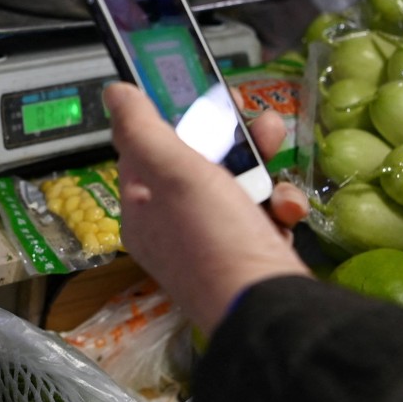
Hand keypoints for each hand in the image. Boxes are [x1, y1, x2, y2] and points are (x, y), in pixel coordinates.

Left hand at [104, 82, 310, 334]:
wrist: (266, 309)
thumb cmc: (211, 237)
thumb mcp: (171, 171)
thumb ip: (142, 128)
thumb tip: (115, 92)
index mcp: (141, 207)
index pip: (147, 150)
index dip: (175, 118)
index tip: (203, 95)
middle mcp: (171, 226)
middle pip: (197, 164)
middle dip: (233, 139)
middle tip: (259, 123)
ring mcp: (211, 243)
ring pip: (236, 186)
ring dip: (263, 169)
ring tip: (277, 159)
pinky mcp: (248, 256)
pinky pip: (262, 216)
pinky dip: (279, 207)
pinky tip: (287, 212)